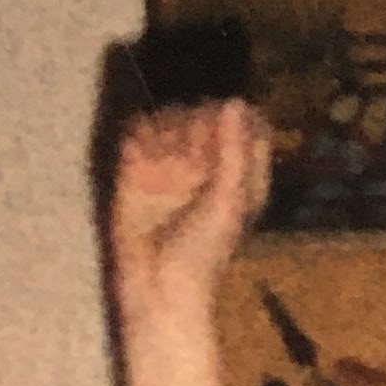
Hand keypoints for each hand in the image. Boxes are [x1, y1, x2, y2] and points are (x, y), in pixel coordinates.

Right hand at [106, 96, 271, 321]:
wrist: (157, 284)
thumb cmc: (204, 253)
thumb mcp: (229, 202)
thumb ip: (233, 153)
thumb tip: (235, 101)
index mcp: (240, 175)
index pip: (248, 127)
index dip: (239, 120)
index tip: (227, 129)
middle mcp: (206, 165)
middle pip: (207, 116)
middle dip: (200, 122)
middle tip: (193, 153)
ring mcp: (172, 163)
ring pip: (173, 117)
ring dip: (171, 127)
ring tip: (171, 161)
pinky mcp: (137, 166)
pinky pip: (140, 130)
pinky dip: (143, 135)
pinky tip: (146, 157)